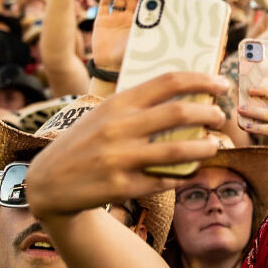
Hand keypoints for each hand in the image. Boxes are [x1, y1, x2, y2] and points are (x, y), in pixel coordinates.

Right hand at [26, 72, 228, 218]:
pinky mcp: (120, 188)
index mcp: (117, 104)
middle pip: (179, 113)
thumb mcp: (102, 114)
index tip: (222, 83)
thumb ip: (135, 104)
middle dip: (209, 113)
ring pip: (177, 152)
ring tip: (215, 146)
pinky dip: (181, 177)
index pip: (168, 82)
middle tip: (220, 116)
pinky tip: (189, 174)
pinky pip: (163, 182)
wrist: (45, 184)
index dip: (201, 80)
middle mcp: (118, 128)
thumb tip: (182, 92)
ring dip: (204, 148)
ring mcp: (119, 159)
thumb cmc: (83, 143)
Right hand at [92, 0, 154, 70]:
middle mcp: (128, 18)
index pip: (145, 3)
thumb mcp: (143, 40)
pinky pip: (104, 6)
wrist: (110, 68)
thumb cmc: (130, 56)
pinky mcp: (101, 21)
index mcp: (140, 22)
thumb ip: (152, 30)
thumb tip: (171, 21)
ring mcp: (114, 19)